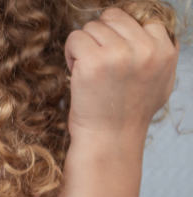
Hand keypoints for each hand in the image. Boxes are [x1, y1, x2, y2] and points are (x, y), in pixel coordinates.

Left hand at [64, 7, 178, 139]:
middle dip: (101, 37)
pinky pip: (75, 37)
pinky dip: (71, 54)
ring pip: (91, 26)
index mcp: (165, 51)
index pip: (140, 20)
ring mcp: (120, 53)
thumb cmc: (129, 112)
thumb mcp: (160, 81)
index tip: (116, 59)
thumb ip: (158, 54)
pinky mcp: (94, 61)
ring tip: (91, 72)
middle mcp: (146, 49)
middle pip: (112, 18)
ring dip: (84, 46)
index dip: (121, 36)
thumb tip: (151, 29)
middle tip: (100, 64)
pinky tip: (78, 73)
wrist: (110, 138)